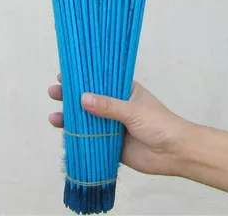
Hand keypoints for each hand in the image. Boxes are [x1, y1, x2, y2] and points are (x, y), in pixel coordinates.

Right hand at [47, 74, 191, 175]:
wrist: (175, 153)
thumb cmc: (159, 123)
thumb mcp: (133, 110)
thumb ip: (108, 106)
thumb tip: (82, 98)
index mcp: (124, 90)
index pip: (99, 80)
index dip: (81, 77)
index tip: (63, 74)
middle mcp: (116, 106)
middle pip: (89, 99)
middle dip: (70, 96)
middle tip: (53, 92)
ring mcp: (112, 126)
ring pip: (87, 120)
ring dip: (70, 117)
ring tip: (53, 116)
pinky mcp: (111, 145)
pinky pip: (90, 140)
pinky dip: (77, 137)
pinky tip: (63, 133)